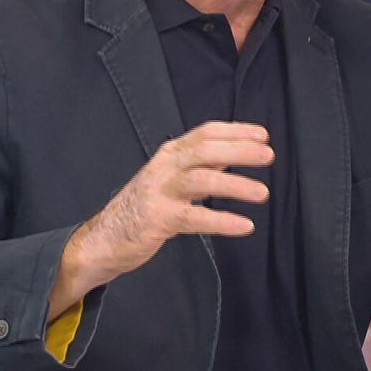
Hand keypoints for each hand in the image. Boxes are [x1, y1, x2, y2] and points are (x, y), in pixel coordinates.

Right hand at [49, 122, 272, 318]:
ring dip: (235, 185)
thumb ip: (200, 166)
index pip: (205, 133)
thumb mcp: (171, 178)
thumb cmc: (143, 207)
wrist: (103, 239)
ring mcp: (159, 192)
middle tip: (268, 155)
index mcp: (170, 154)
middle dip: (239, 150)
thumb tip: (238, 154)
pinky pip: (194, 218)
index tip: (263, 134)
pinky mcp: (158, 219)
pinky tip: (244, 226)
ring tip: (263, 193)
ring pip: (202, 180)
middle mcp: (164, 167)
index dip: (235, 131)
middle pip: (205, 150)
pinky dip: (222, 221)